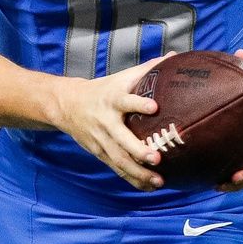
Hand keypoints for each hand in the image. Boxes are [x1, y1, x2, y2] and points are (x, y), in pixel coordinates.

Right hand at [53, 53, 172, 190]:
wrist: (66, 104)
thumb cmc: (104, 89)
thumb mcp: (121, 77)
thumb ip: (148, 69)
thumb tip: (176, 56)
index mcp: (112, 99)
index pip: (125, 100)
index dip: (138, 103)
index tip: (155, 106)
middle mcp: (105, 120)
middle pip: (120, 138)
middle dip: (138, 149)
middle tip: (157, 158)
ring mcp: (101, 139)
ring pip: (118, 158)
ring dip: (138, 172)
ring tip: (159, 181)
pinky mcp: (100, 152)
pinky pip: (117, 168)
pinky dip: (132, 179)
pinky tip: (149, 187)